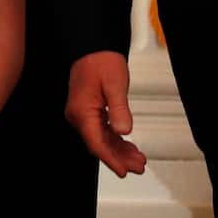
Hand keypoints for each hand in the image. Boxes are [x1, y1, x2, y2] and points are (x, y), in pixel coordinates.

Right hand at [66, 51, 145, 176]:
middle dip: (119, 157)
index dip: (111, 159)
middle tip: (139, 166)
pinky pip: (101, 130)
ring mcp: (83, 113)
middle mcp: (79, 115)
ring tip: (138, 159)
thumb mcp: (115, 84)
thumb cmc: (101, 61)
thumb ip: (119, 109)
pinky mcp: (89, 110)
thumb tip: (123, 131)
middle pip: (98, 144)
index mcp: (82, 111)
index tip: (124, 171)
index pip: (96, 142)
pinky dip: (115, 139)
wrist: (93, 47)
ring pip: (101, 139)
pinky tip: (128, 145)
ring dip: (119, 150)